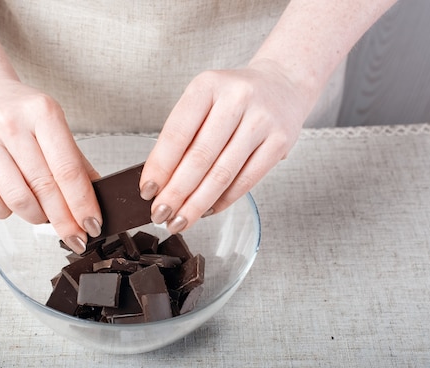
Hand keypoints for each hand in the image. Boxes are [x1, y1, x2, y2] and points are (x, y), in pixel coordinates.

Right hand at [0, 79, 101, 252]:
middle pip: (45, 187)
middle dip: (64, 220)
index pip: (68, 170)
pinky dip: (8, 213)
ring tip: (44, 215)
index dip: (82, 204)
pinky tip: (15, 205)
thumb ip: (76, 162)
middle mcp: (12, 124)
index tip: (92, 226)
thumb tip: (97, 200)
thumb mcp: (55, 128)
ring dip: (36, 217)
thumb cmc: (24, 116)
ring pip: (17, 199)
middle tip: (76, 238)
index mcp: (43, 112)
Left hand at [140, 60, 313, 233]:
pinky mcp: (280, 142)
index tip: (147, 191)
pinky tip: (207, 210)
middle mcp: (236, 99)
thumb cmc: (233, 98)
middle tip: (160, 214)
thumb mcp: (203, 102)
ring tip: (180, 221)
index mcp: (207, 86)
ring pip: (222, 173)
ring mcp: (261, 120)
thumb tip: (159, 182)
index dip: (159, 167)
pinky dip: (223, 200)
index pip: (177, 134)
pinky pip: (246, 180)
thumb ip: (183, 135)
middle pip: (199, 157)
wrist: (282, 84)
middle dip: (175, 193)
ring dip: (197, 204)